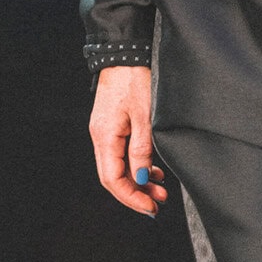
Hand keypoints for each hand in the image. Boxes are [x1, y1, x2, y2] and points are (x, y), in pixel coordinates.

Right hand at [88, 65, 168, 216]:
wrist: (125, 53)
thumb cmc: (135, 79)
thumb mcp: (145, 116)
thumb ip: (142, 149)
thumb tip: (140, 179)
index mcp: (105, 136)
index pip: (113, 179)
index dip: (131, 197)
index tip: (150, 208)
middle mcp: (100, 137)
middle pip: (114, 176)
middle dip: (136, 193)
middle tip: (159, 202)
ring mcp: (105, 131)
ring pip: (118, 166)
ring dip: (138, 180)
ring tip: (160, 189)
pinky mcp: (112, 125)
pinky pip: (121, 153)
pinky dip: (137, 164)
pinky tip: (152, 169)